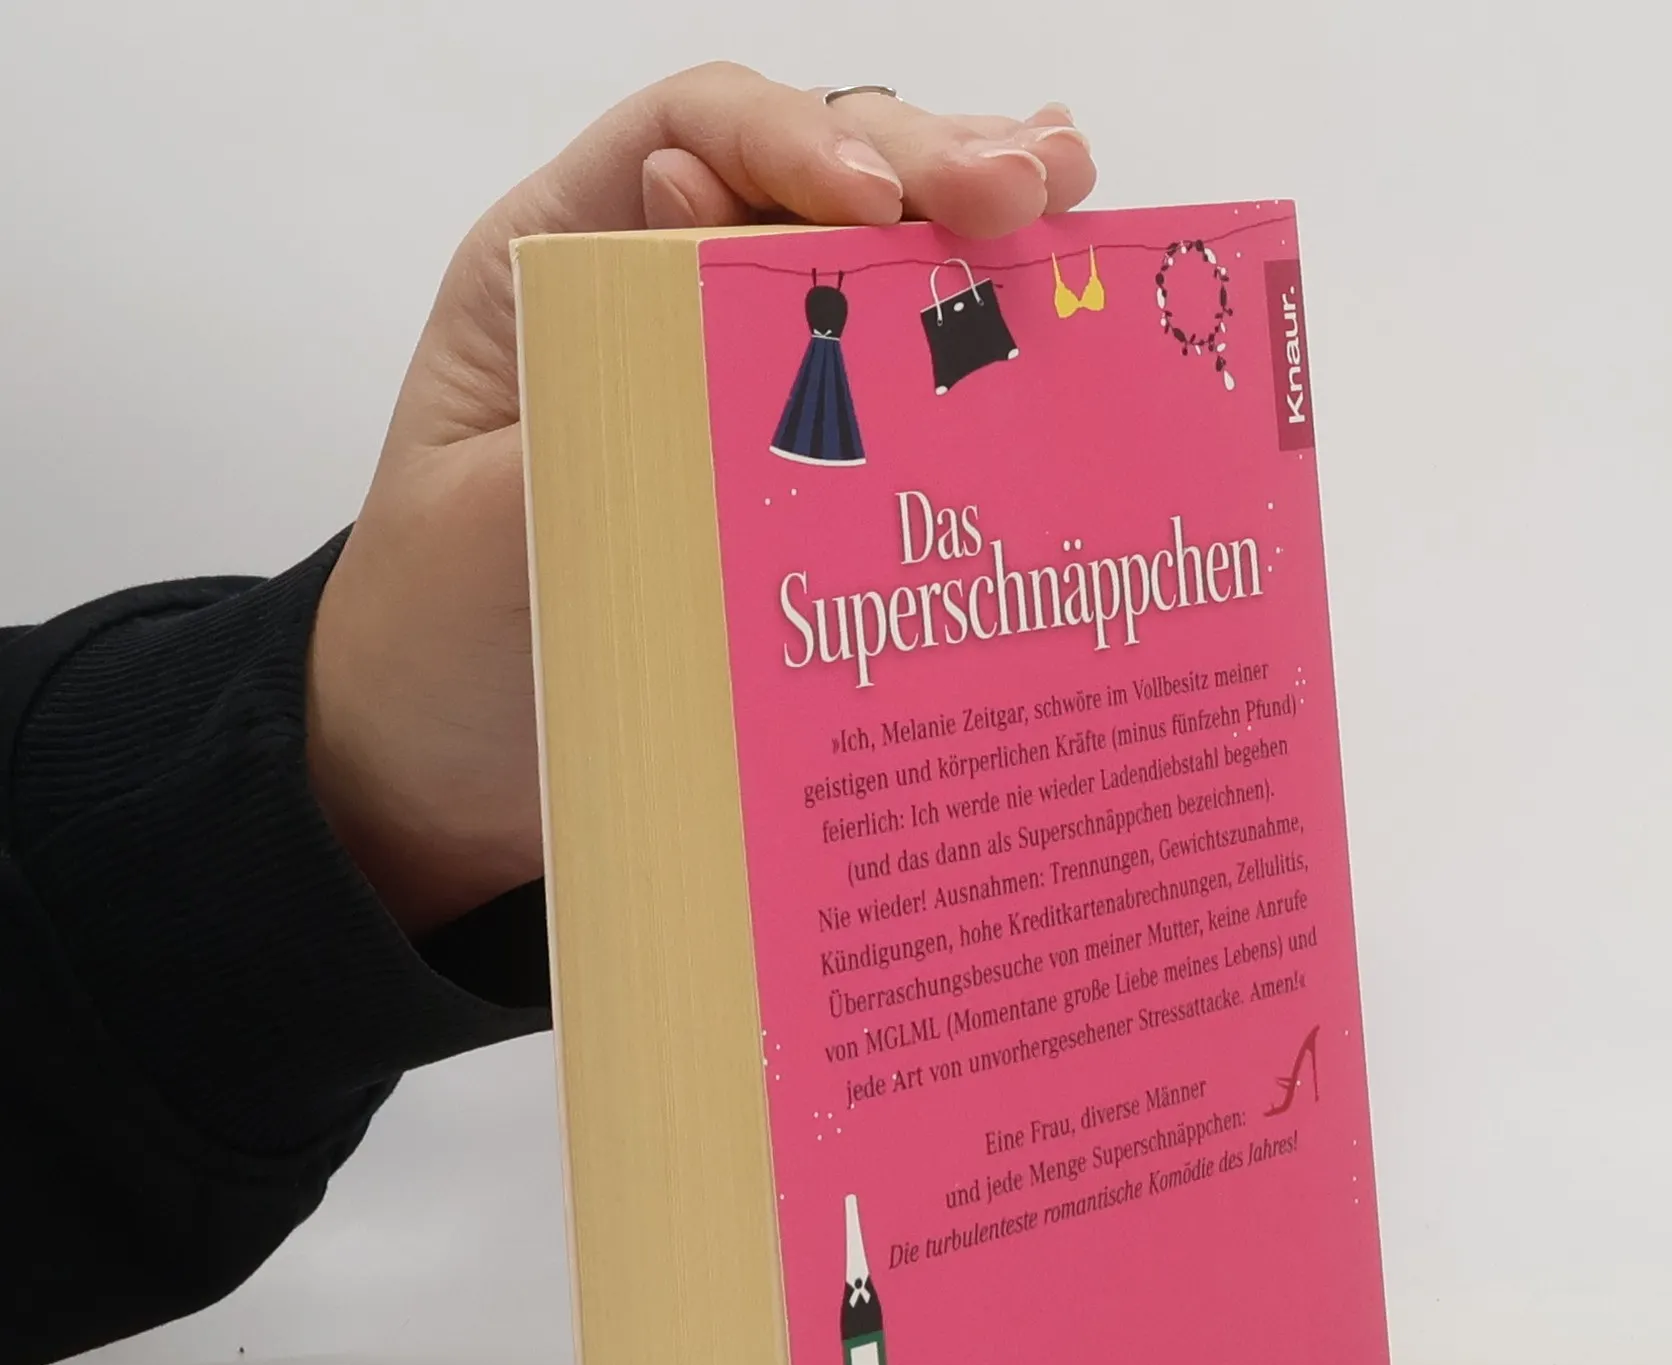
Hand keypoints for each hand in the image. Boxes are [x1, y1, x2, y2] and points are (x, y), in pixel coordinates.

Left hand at [307, 64, 1097, 934]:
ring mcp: (738, 380)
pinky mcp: (795, 473)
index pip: (694, 136)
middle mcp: (659, 297)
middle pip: (809, 178)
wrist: (452, 764)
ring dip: (974, 225)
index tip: (876, 205)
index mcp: (561, 267)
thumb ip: (591, 393)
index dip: (795, 142)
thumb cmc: (440, 636)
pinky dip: (972, 341)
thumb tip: (693, 253)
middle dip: (923, 162)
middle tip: (1031, 190)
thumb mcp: (489, 517)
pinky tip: (1053, 302)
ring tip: (1074, 197)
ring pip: (868, 261)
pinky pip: (891, 388)